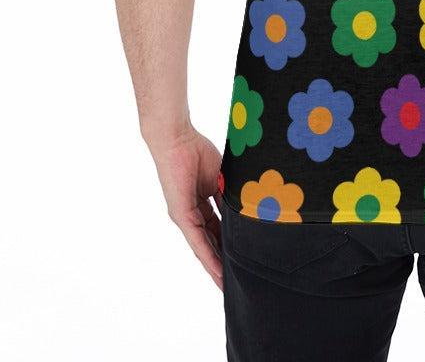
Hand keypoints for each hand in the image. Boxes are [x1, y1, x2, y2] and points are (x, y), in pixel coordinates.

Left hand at [146, 124, 224, 287]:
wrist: (177, 139)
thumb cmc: (196, 151)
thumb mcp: (219, 177)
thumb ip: (228, 194)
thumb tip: (246, 205)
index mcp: (200, 206)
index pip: (216, 232)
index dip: (227, 247)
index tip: (240, 261)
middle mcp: (191, 216)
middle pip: (210, 244)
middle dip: (222, 262)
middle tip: (235, 281)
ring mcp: (185, 217)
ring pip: (203, 248)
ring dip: (215, 266)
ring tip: (227, 284)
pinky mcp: (182, 215)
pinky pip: (197, 240)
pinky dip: (208, 256)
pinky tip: (218, 269)